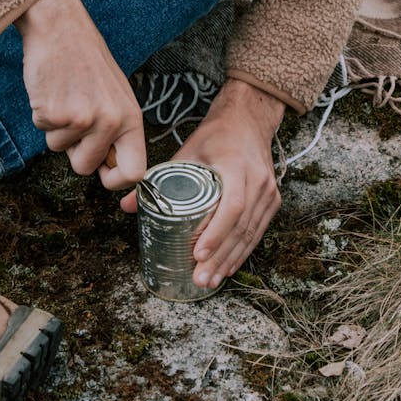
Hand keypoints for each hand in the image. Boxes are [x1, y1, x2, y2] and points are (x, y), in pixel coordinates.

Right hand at [15, 0, 145, 188]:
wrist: (61, 29)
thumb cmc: (87, 62)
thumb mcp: (116, 96)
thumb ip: (116, 131)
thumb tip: (109, 168)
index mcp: (130, 118)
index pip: (134, 172)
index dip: (115, 181)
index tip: (103, 174)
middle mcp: (110, 122)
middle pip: (85, 168)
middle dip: (74, 152)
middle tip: (74, 120)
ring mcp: (82, 119)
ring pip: (59, 150)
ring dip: (56, 130)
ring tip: (65, 97)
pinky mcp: (54, 113)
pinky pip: (42, 131)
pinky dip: (41, 115)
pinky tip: (51, 91)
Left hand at [120, 79, 283, 286]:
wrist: (249, 120)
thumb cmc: (217, 135)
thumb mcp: (186, 151)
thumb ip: (159, 177)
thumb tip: (128, 205)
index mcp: (237, 167)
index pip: (231, 207)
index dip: (216, 233)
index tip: (198, 254)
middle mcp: (258, 182)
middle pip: (240, 228)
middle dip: (220, 257)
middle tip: (200, 278)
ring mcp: (269, 192)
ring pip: (250, 234)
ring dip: (230, 260)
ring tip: (210, 280)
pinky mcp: (272, 200)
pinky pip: (258, 231)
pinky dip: (242, 252)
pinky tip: (228, 268)